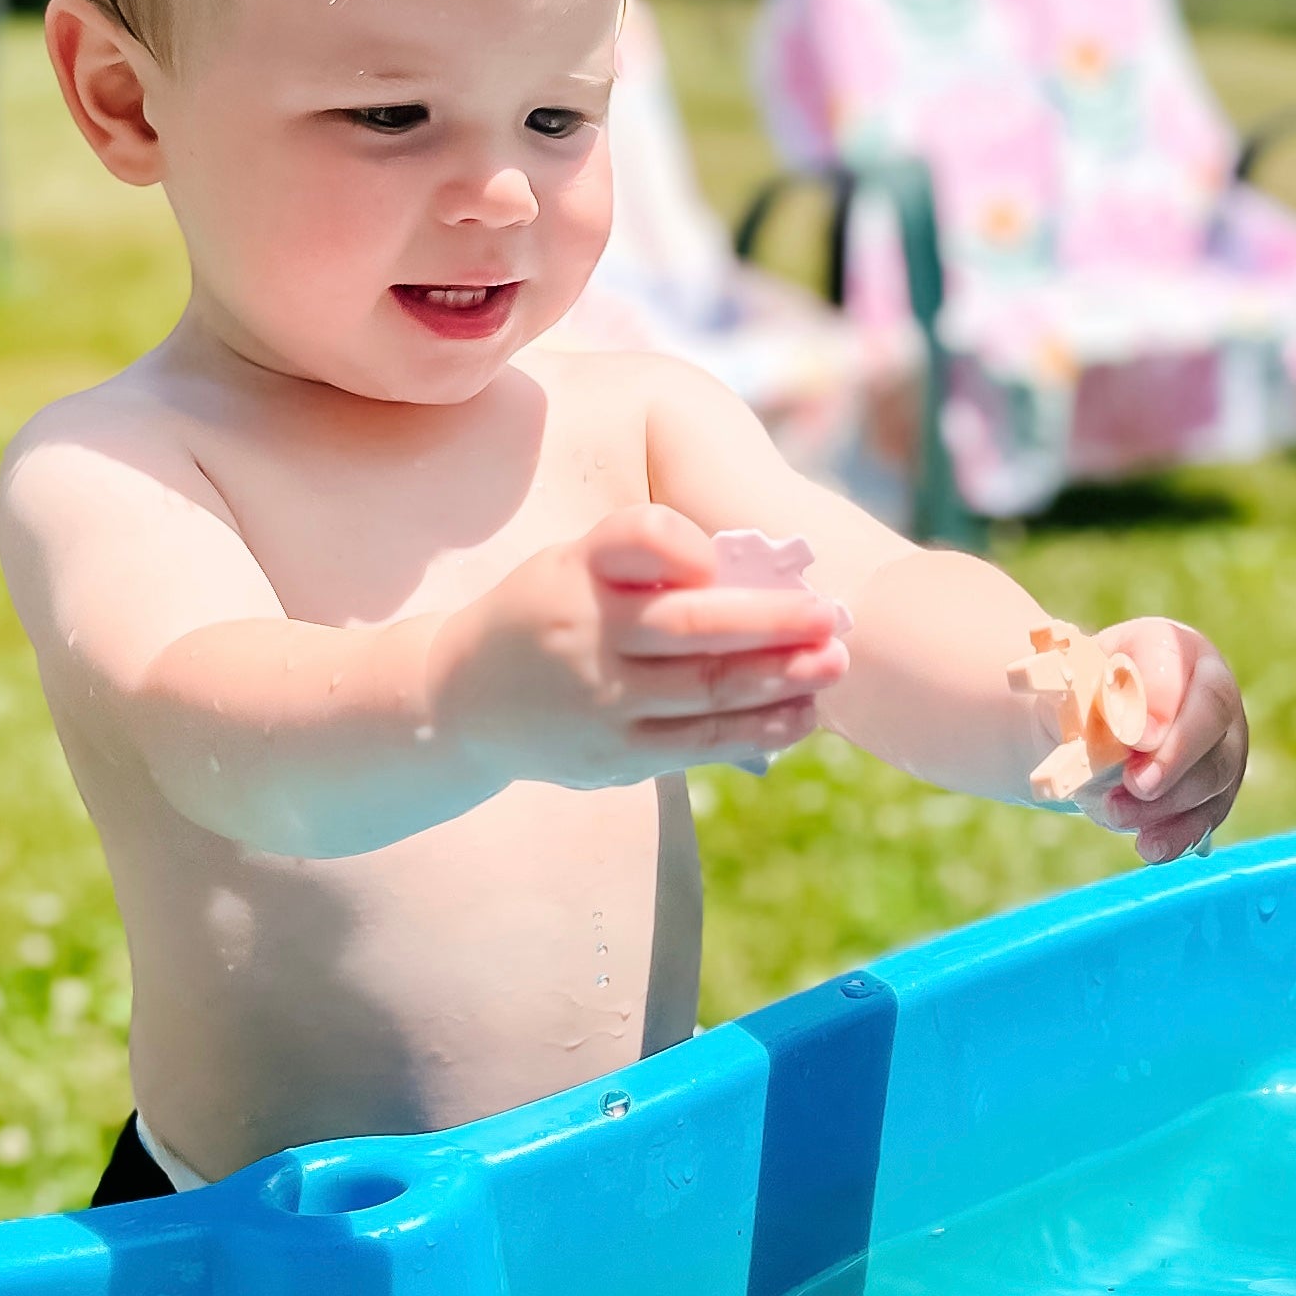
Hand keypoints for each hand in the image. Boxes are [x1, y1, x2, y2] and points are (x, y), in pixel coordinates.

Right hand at [434, 503, 849, 790]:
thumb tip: (754, 571)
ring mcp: (602, 701)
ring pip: (708, 689)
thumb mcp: (573, 564)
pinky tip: (801, 713)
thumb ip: (646, 560)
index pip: (640, 540)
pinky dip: (758, 727)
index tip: (728, 554)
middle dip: (775, 621)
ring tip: (833, 663)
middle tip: (831, 615)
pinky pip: (700, 742)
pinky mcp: (616, 755)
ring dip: (782, 677)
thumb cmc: (545, 614)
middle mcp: (589, 634)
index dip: (687, 545)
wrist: (462, 700)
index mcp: (580, 571)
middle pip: (696, 625)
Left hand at [1084, 620, 1245, 863]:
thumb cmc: (1085, 694)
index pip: (1178, 666)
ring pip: (1216, 774)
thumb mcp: (1074, 682)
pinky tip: (1149, 846)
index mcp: (1175, 649)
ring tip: (1117, 813)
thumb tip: (1136, 736)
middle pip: (1213, 722)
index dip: (1162, 702)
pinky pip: (1209, 814)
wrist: (1089, 725)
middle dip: (1174, 760)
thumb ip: (1099, 698)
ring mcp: (1224, 741)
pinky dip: (1179, 835)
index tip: (1135, 738)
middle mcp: (1212, 689)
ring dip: (1168, 802)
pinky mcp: (1218, 788)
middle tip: (1136, 785)